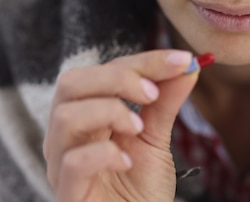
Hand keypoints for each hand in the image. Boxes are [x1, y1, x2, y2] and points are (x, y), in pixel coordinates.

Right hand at [43, 50, 198, 201]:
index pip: (104, 70)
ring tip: (138, 129)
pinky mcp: (68, 194)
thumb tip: (188, 64)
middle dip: (117, 78)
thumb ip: (164, 101)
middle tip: (152, 94)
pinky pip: (72, 162)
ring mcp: (61, 164)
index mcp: (86, 114)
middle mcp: (66, 135)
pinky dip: (103, 154)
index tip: (183, 61)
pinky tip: (127, 161)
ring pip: (65, 116)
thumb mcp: (155, 138)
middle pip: (70, 83)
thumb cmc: (139, 188)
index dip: (144, 62)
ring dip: (109, 112)